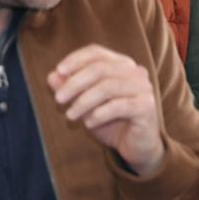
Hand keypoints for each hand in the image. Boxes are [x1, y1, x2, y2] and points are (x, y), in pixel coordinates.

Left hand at [48, 45, 164, 176]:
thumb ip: (71, 89)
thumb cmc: (111, 122)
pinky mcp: (146, 106)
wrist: (136, 147)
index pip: (96, 52)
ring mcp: (143, 88)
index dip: (76, 59)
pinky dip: (99, 114)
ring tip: (70, 115)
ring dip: (84, 101)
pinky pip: (119, 106)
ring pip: (107, 87)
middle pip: (100, 68)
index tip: (58, 71)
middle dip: (75, 83)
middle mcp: (135, 71)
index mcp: (121, 64)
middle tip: (58, 99)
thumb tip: (52, 76)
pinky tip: (88, 124)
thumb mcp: (86, 105)